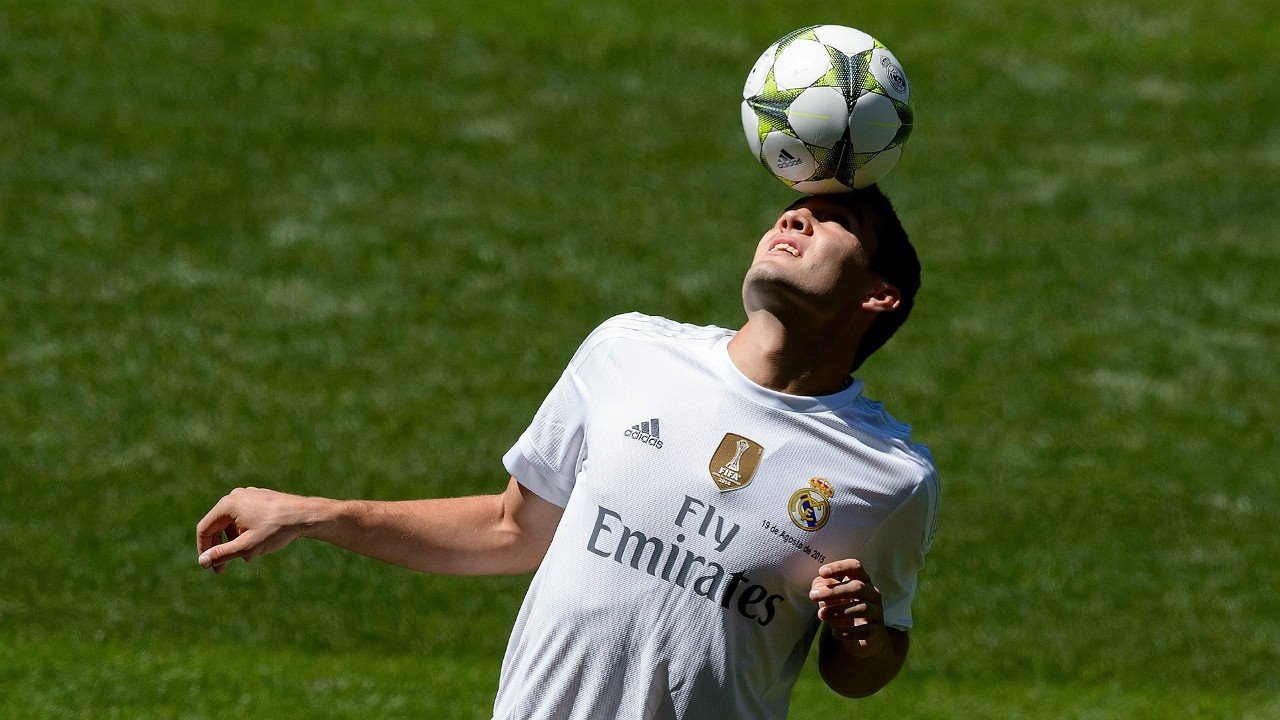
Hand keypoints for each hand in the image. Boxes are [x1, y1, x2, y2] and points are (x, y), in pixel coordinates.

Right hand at [196, 487, 325, 572]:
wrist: (306, 515)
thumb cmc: (276, 529)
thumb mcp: (247, 546)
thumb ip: (222, 554)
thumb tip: (202, 561)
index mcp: (227, 505)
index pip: (205, 529)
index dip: (204, 550)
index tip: (209, 567)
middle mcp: (235, 496)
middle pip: (218, 526)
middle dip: (221, 548)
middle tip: (223, 569)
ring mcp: (248, 496)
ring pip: (232, 524)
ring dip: (236, 543)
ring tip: (249, 557)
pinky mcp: (260, 499)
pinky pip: (245, 518)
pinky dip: (246, 534)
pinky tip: (258, 546)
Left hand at [809, 558, 887, 657]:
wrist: (863, 639)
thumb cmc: (844, 611)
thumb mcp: (831, 598)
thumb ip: (823, 588)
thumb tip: (817, 587)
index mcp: (862, 580)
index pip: (855, 567)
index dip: (840, 567)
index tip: (821, 572)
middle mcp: (872, 593)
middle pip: (858, 587)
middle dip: (834, 591)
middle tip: (813, 596)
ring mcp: (877, 612)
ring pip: (862, 608)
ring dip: (839, 611)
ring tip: (821, 614)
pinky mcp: (877, 630)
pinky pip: (865, 630)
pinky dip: (848, 631)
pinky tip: (835, 632)